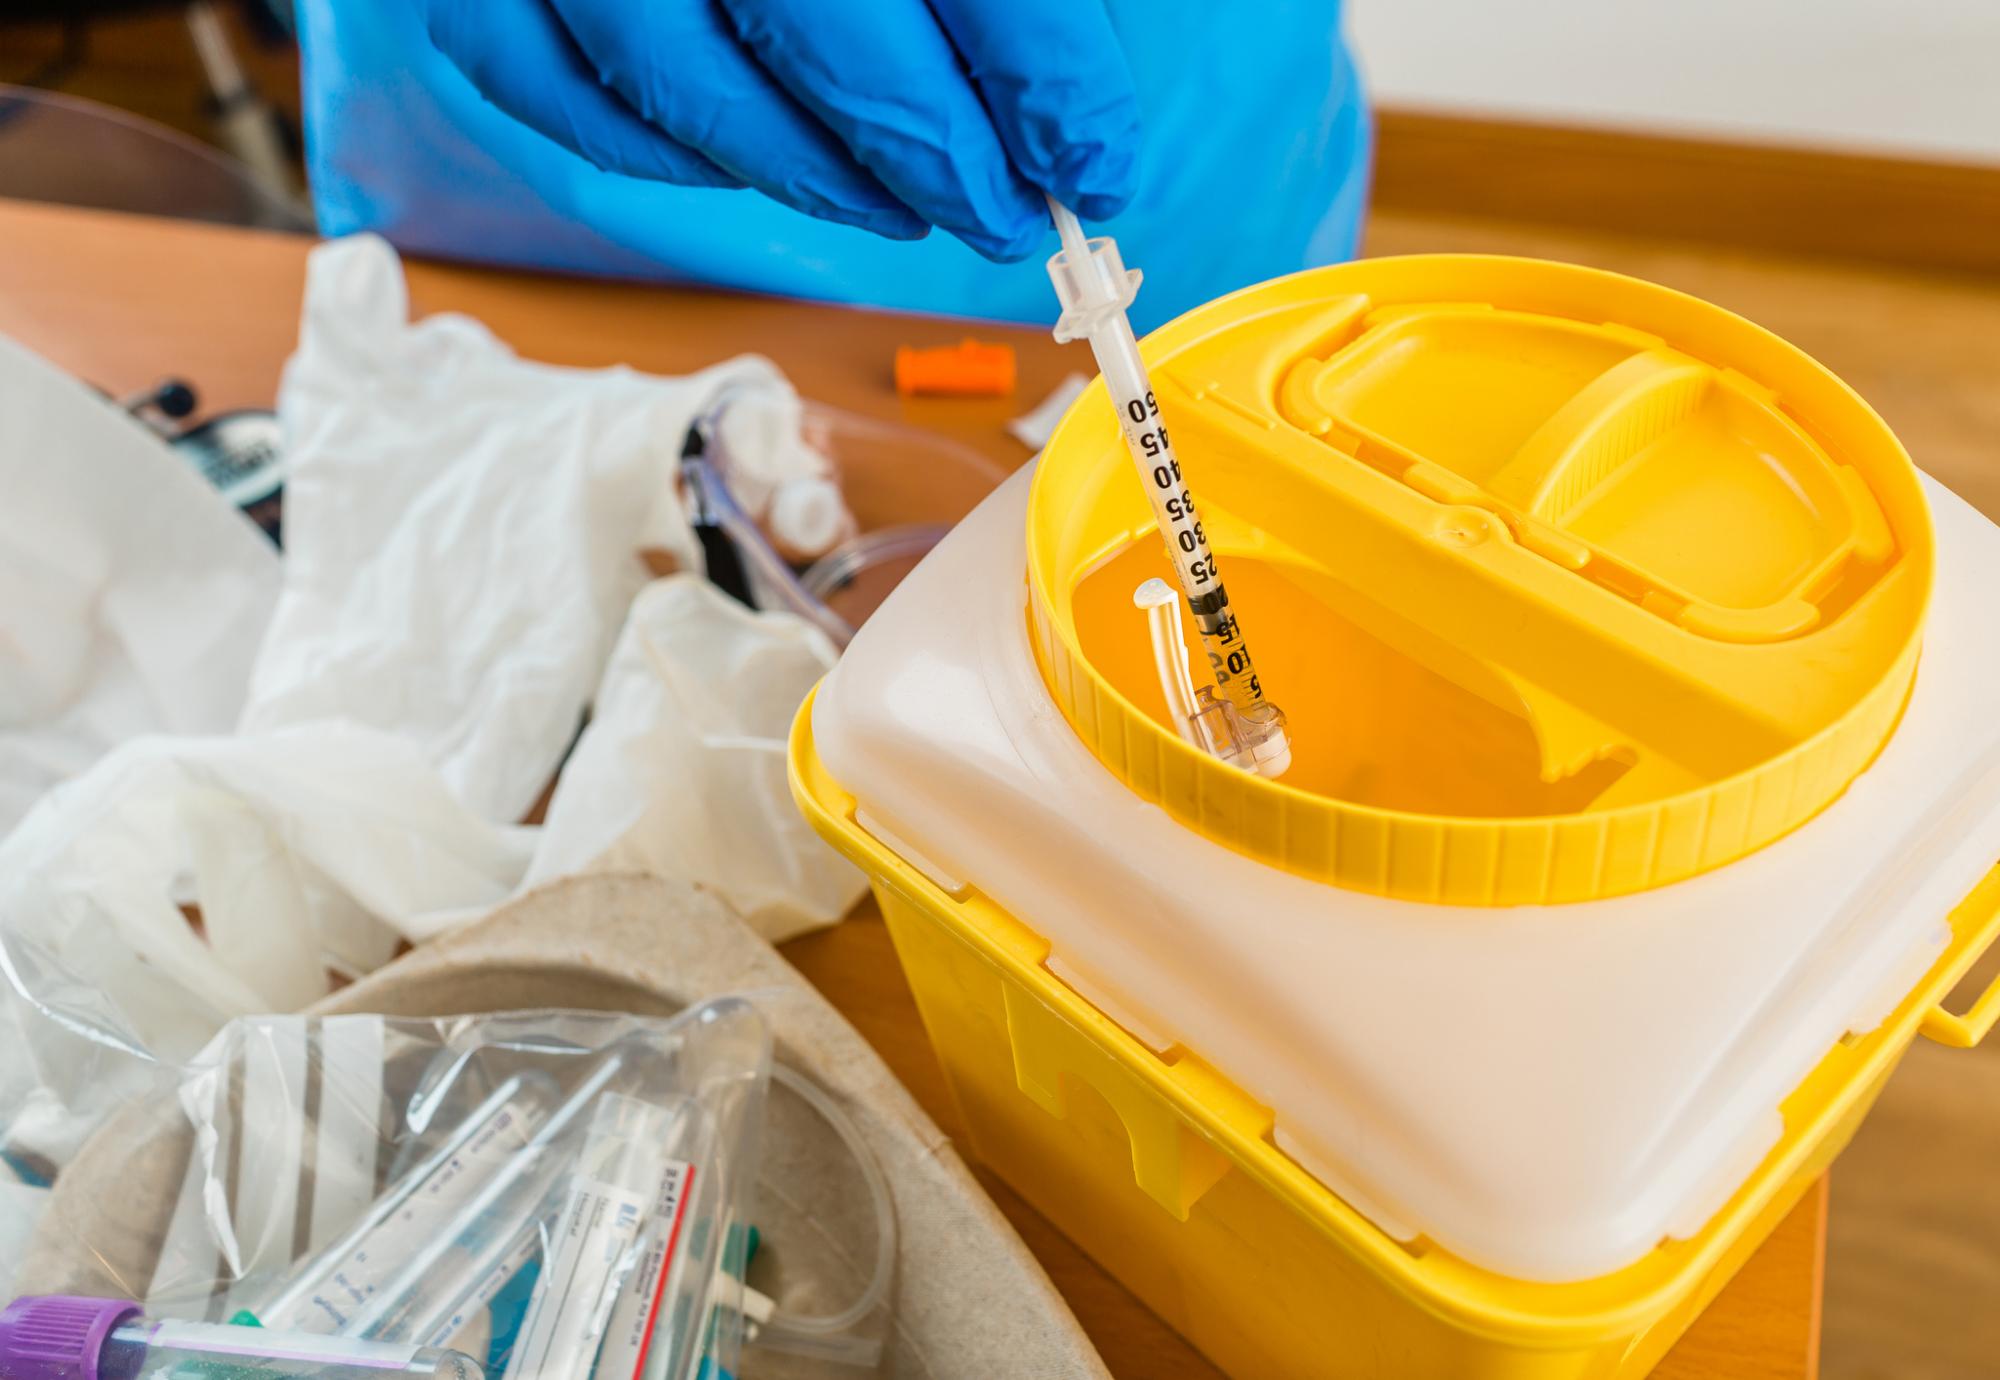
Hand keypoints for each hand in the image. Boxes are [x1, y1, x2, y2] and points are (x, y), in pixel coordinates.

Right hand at [420, 0, 1142, 260]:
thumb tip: (1062, 96)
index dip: (1049, 81)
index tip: (1094, 164)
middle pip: (832, 32)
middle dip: (940, 156)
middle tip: (1002, 217)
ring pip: (690, 85)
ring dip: (814, 178)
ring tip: (899, 207)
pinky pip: (547, 87)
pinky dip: (653, 151)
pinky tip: (739, 164)